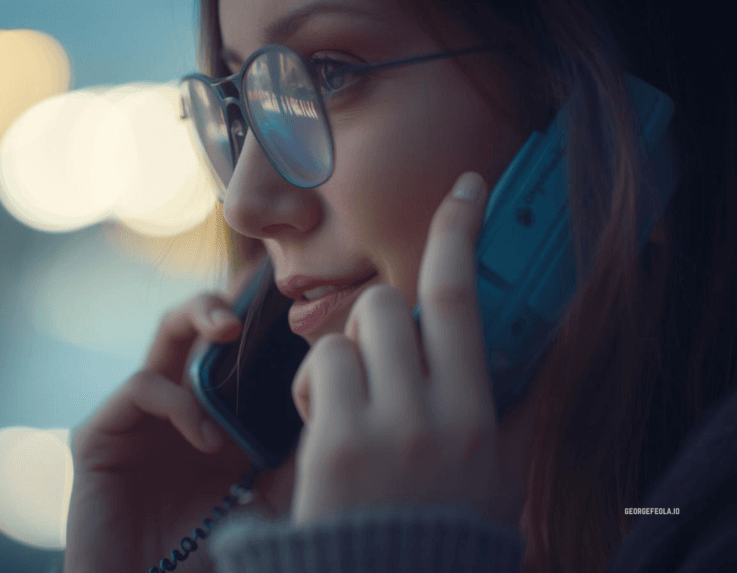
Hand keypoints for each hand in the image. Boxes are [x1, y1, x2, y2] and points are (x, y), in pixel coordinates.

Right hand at [65, 266, 297, 572]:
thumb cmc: (212, 560)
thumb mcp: (275, 499)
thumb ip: (299, 453)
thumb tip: (340, 398)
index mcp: (214, 416)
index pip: (233, 350)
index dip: (258, 322)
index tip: (294, 302)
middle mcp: (175, 408)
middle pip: (194, 325)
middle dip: (221, 303)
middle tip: (250, 302)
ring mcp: (136, 420)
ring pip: (164, 338)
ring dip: (198, 323)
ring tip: (229, 333)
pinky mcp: (99, 435)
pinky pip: (141, 388)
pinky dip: (180, 404)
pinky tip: (208, 439)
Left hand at [289, 172, 514, 529]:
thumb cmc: (440, 527)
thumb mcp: (500, 474)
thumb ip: (517, 412)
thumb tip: (534, 351)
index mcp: (477, 416)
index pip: (463, 300)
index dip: (460, 234)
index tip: (464, 190)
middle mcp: (434, 415)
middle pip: (391, 304)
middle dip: (376, 317)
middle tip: (378, 359)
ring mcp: (382, 428)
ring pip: (351, 330)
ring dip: (345, 355)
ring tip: (349, 402)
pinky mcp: (334, 443)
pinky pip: (319, 366)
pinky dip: (315, 386)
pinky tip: (322, 424)